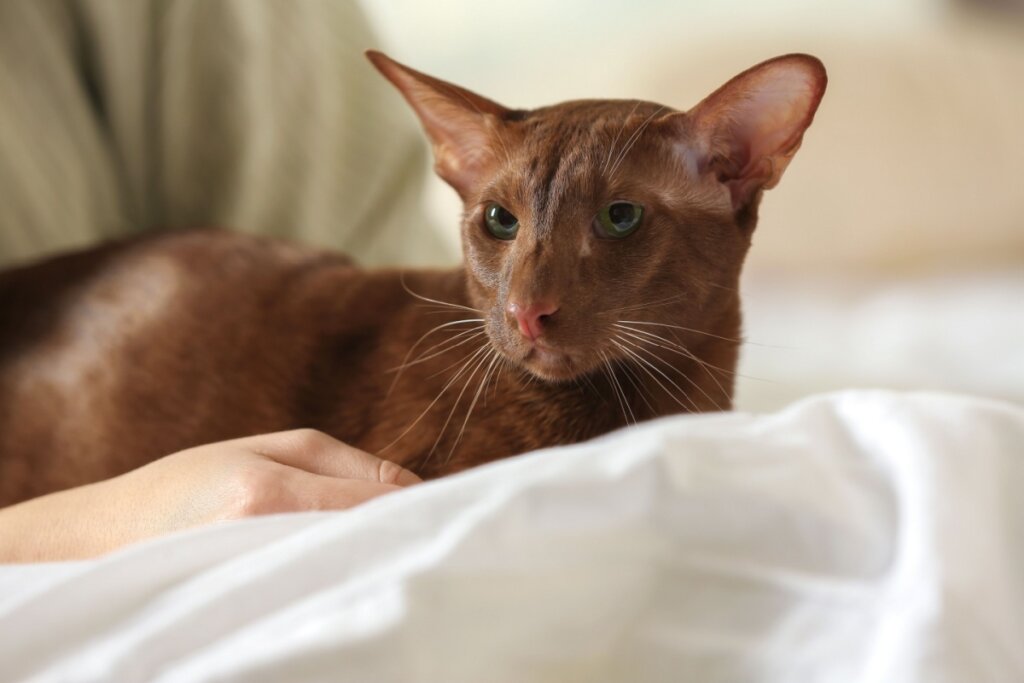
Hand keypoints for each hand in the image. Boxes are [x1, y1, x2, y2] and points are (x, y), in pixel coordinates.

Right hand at [0, 430, 419, 561]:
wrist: (105, 540)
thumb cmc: (187, 484)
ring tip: (400, 557)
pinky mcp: (250, 607)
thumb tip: (419, 491)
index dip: (424, 508)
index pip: (377, 504)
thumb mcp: (264, 448)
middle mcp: (262, 539)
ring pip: (352, 571)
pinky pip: (324, 591)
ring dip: (381, 560)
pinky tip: (357, 576)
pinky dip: (349, 581)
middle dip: (407, 538)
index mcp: (266, 492)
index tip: (457, 510)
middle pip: (370, 544)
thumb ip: (344, 466)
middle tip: (440, 538)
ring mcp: (255, 579)